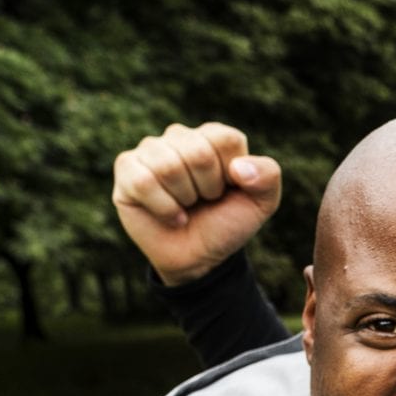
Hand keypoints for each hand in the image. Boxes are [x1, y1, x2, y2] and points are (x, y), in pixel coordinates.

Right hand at [112, 122, 282, 287]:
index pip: (225, 139)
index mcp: (212, 137)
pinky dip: (163, 207)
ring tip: (186, 206)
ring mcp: (150, 150)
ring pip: (169, 166)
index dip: (231, 174)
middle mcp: (179, 136)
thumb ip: (268, 176)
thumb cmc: (226, 224)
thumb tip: (239, 168)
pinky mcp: (127, 168)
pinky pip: (143, 181)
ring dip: (185, 198)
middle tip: (205, 201)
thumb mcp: (261, 203)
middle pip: (198, 151)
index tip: (228, 190)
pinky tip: (171, 215)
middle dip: (208, 188)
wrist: (199, 258)